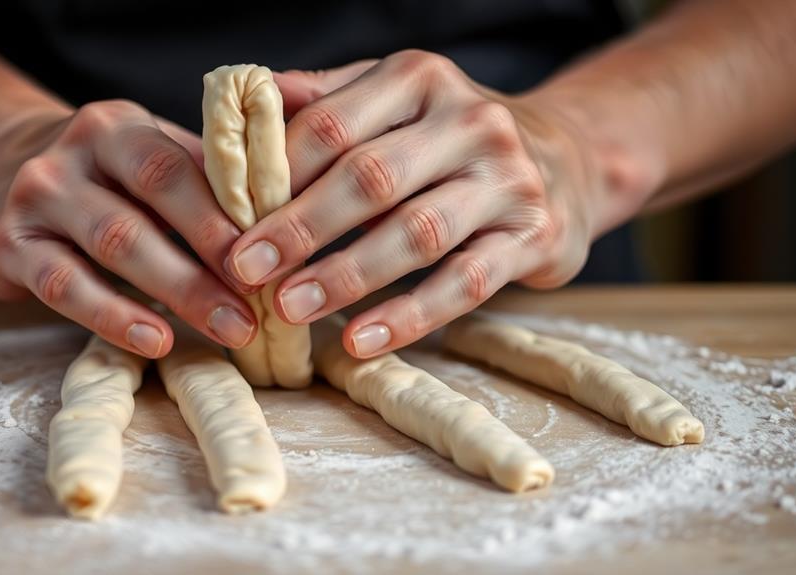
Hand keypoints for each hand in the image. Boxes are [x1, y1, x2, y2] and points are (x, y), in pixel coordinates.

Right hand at [0, 100, 257, 357]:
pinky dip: (114, 316)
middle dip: (209, 262)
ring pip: (113, 246)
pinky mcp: (6, 246)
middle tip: (257, 308)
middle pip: (149, 206)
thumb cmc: (101, 177)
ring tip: (227, 330)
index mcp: (117, 125)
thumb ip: (202, 182)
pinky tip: (156, 339)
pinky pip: (65, 286)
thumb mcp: (146, 159)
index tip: (271, 261)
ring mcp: (33, 198)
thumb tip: (283, 223)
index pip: (177, 167)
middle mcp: (70, 154)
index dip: (224, 218)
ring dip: (177, 292)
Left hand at [222, 50, 603, 357]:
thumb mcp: (396, 100)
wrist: (569, 157)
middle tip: (245, 270)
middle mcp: (468, 120)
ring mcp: (507, 179)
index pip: (332, 124)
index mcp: (419, 79)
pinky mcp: (535, 236)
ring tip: (290, 309)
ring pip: (415, 232)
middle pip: (369, 176)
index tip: (226, 220)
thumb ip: (326, 101)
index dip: (275, 175)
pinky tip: (361, 340)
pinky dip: (410, 315)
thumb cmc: (451, 136)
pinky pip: (465, 283)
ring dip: (345, 275)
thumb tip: (243, 104)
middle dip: (300, 227)